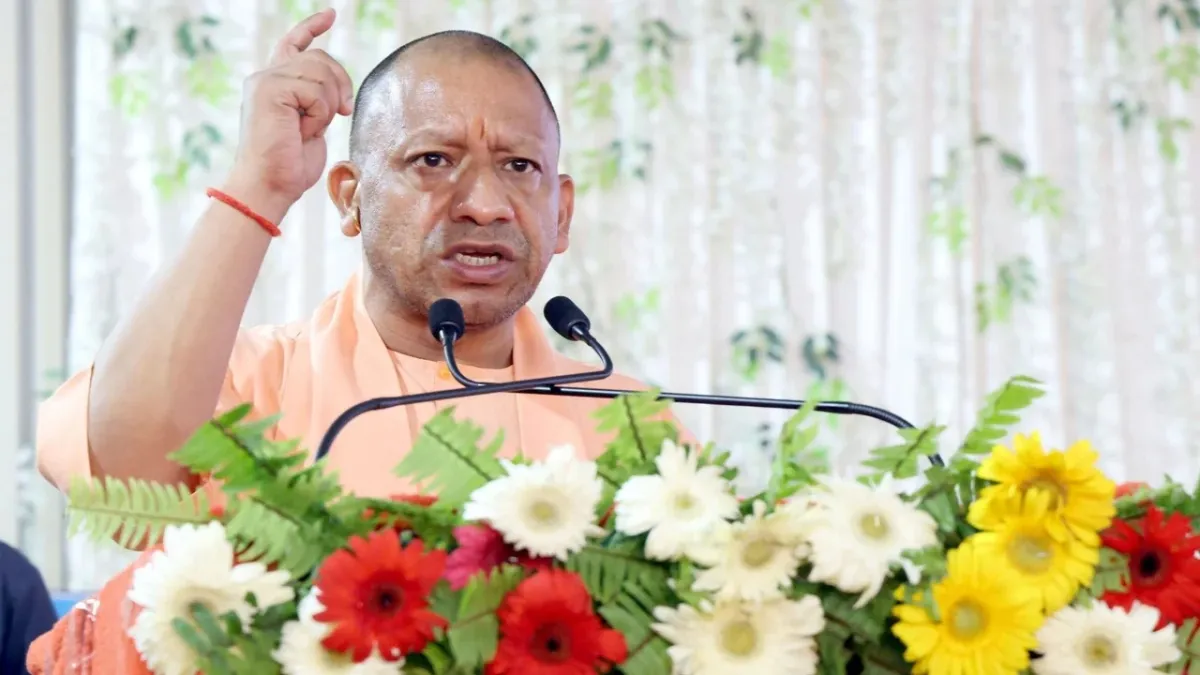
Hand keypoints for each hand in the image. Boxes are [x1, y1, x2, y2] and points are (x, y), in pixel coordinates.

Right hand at [225, 9, 352, 219]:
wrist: (269, 186)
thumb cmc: (290, 166)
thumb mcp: (311, 125)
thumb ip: (318, 100)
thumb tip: (338, 88)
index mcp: (275, 84)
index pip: (293, 44)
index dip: (312, 27)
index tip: (330, 15)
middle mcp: (266, 77)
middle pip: (321, 58)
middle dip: (341, 85)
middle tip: (341, 113)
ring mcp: (265, 81)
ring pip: (321, 72)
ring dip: (327, 105)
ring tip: (310, 129)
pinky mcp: (269, 89)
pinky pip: (315, 91)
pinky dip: (319, 115)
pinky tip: (303, 131)